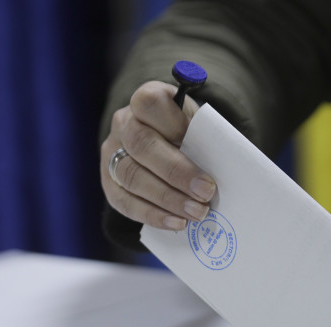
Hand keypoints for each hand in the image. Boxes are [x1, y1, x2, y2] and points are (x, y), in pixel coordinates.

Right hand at [100, 81, 216, 230]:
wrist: (163, 143)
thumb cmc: (186, 132)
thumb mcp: (196, 123)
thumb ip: (203, 137)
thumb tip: (222, 167)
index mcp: (145, 100)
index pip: (149, 103)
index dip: (173, 124)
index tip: (199, 144)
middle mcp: (123, 124)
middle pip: (142, 145)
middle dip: (176, 172)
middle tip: (206, 192)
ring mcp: (111, 154)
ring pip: (132, 176)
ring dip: (168, 199)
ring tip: (196, 213)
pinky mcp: (108, 183)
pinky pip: (125, 202)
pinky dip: (153, 215)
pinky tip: (177, 223)